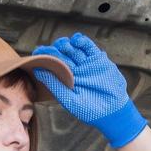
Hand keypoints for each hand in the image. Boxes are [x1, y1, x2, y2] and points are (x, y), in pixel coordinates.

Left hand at [30, 31, 148, 148]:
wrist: (113, 110)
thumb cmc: (90, 109)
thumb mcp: (69, 100)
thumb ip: (55, 86)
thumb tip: (37, 71)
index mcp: (65, 79)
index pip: (52, 64)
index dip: (45, 57)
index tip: (37, 52)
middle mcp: (74, 69)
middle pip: (62, 53)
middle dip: (55, 49)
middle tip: (50, 48)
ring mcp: (86, 63)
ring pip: (73, 48)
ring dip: (66, 44)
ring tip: (63, 45)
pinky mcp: (97, 59)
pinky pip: (88, 46)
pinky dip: (82, 41)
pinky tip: (76, 40)